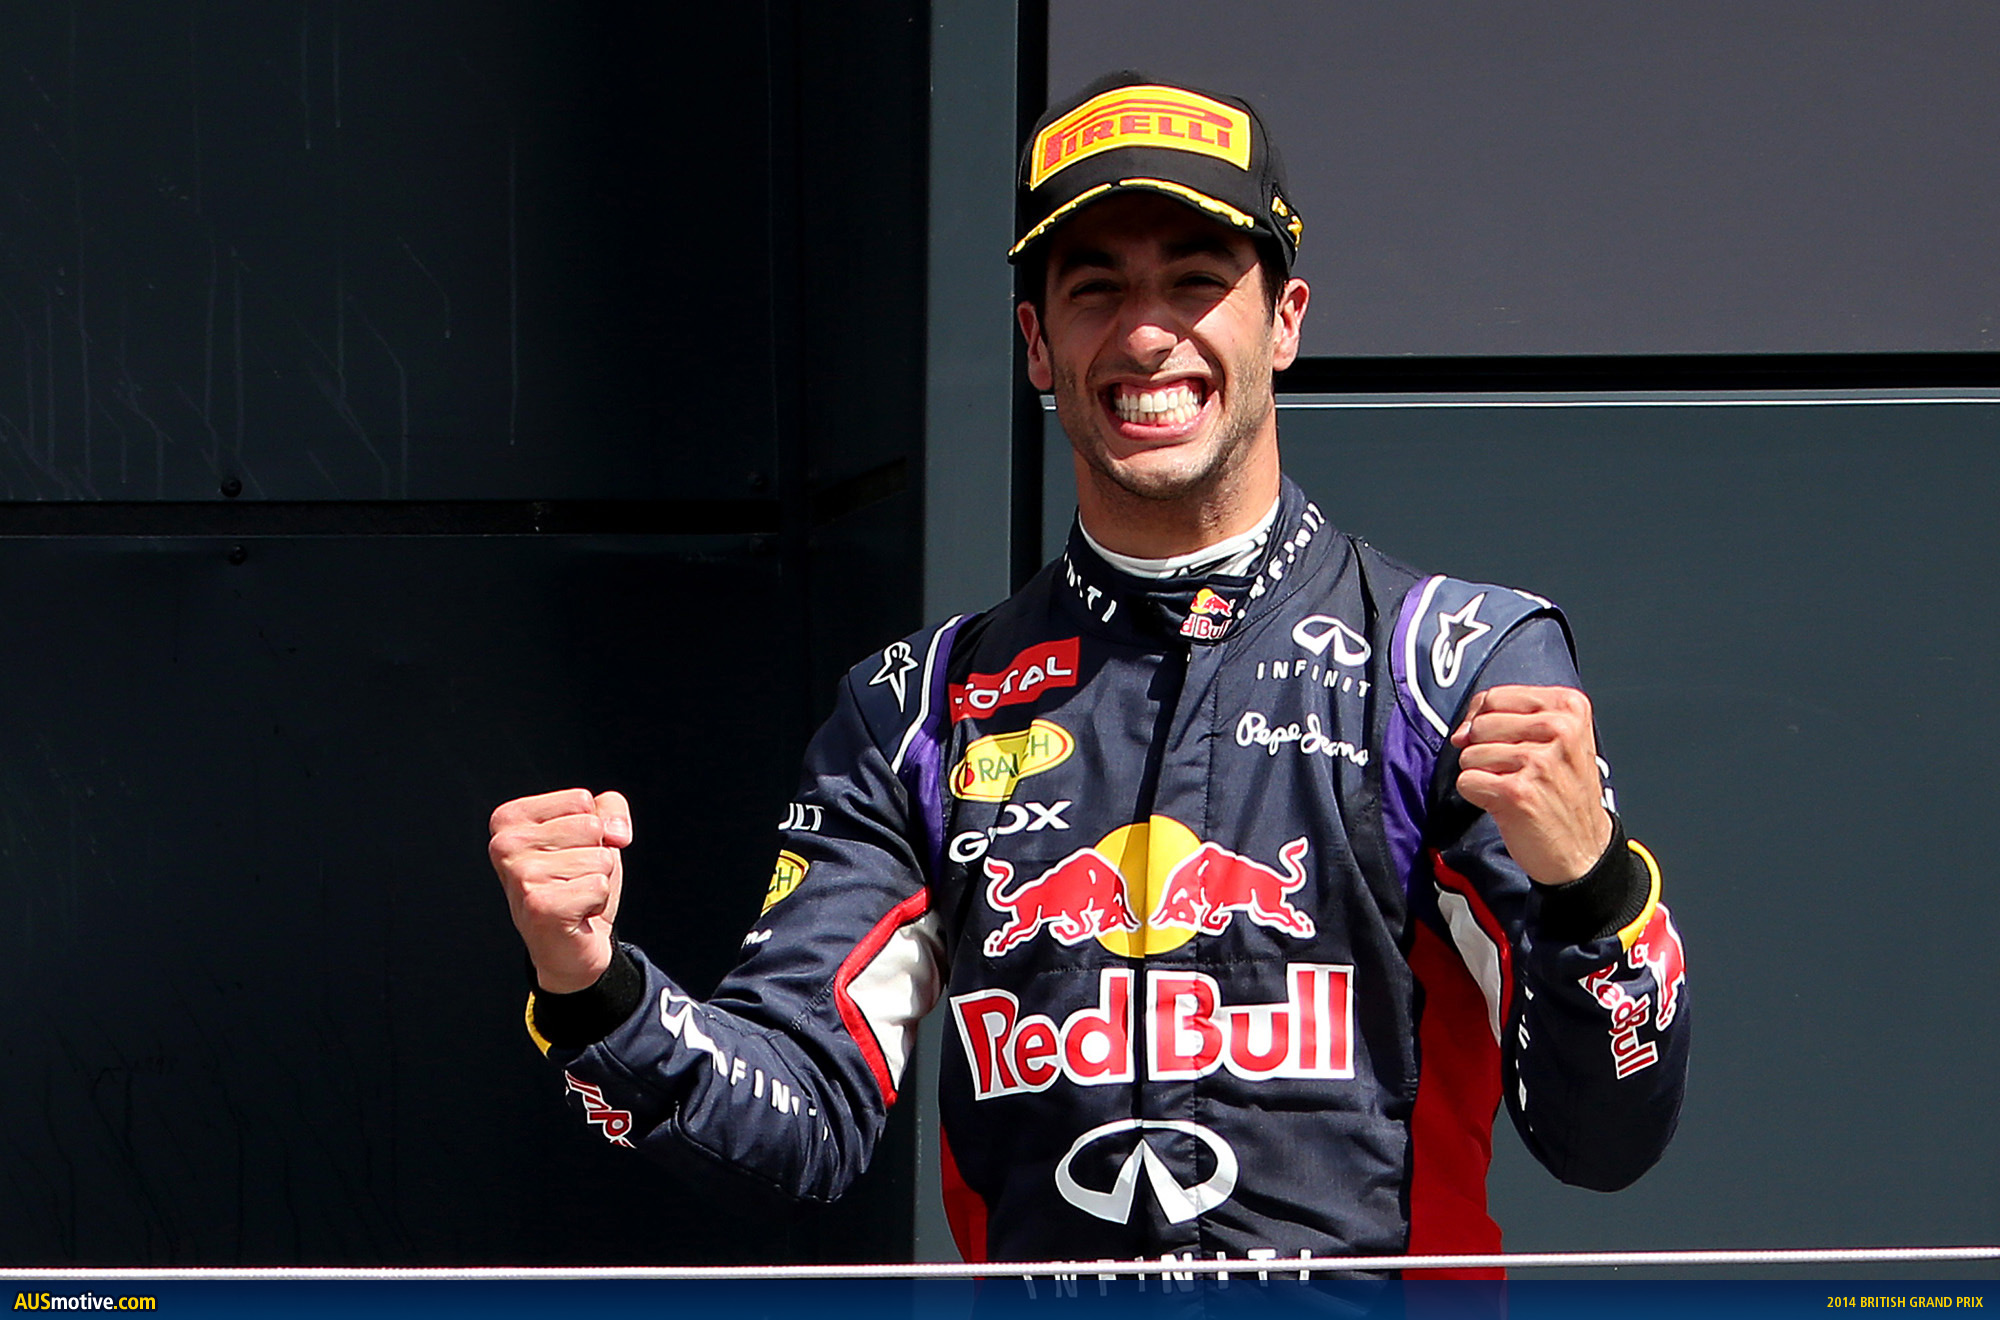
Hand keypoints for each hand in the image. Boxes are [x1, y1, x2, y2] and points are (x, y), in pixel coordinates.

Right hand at [489, 788, 632, 992]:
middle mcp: (504, 845)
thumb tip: (617, 833)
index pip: (580, 800)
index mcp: (508, 820)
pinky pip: (599, 885)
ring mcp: (520, 876)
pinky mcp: (540, 906)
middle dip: (595, 855)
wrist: (572, 947)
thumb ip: (611, 809)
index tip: (569, 855)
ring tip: (573, 897)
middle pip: (591, 827)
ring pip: (599, 857)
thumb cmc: (578, 883)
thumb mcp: (596, 834)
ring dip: (597, 880)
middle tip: (572, 881)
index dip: (591, 829)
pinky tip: (576, 915)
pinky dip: (598, 902)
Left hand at [1449, 685, 1611, 885]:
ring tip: (1515, 789)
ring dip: (1483, 775)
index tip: (1499, 742)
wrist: (1584, 850)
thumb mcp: (1558, 739)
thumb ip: (1510, 717)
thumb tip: (1462, 730)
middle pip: (1479, 725)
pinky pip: (1466, 781)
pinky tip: (1506, 805)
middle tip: (1514, 773)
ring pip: (1469, 754)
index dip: (1482, 720)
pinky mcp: (1518, 792)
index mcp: (1569, 706)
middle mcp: (1559, 729)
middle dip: (1484, 751)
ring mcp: (1539, 761)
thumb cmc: (1564, 792)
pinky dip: (1478, 796)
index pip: (1494, 697)